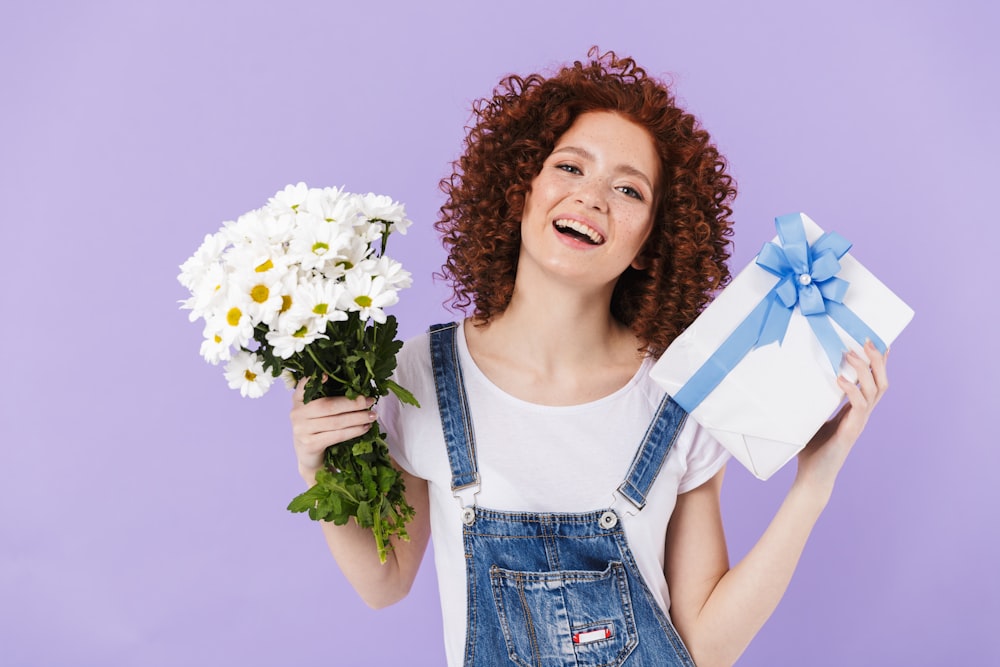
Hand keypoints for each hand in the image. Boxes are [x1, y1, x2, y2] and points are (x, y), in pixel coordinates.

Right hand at [290, 378, 377, 483]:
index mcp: (298, 401)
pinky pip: (337, 435)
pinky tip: (365, 427)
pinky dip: (354, 431)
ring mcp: (301, 430)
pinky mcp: (310, 444)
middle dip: (352, 403)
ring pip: (335, 421)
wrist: (309, 458)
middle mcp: (297, 413)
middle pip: (328, 405)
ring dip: (357, 417)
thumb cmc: (318, 430)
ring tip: (372, 415)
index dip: (314, 380)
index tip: (328, 375)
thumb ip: (328, 400)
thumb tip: (357, 389)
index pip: (303, 386)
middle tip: (369, 401)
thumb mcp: (317, 413)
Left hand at [796, 340, 888, 493]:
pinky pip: (859, 406)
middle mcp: (862, 414)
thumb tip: (799, 378)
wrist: (813, 475)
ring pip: (875, 390)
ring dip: (865, 369)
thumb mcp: (813, 416)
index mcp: (856, 409)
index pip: (874, 381)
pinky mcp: (852, 431)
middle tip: (866, 340)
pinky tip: (840, 379)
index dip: (879, 362)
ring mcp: (860, 422)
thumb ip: (814, 399)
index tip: (879, 341)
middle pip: (882, 381)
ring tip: (851, 353)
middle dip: (877, 360)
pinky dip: (852, 390)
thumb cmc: (812, 447)